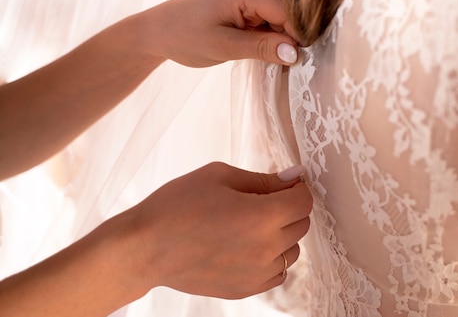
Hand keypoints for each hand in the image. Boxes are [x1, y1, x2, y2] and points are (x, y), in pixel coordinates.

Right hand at [125, 162, 311, 298]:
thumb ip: (263, 179)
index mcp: (262, 216)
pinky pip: (278, 272)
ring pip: (292, 250)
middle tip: (262, 200)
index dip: (297, 189)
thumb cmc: (177, 205)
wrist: (145, 247)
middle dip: (289, 208)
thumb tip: (293, 178)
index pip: (304, 201)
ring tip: (250, 225)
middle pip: (301, 224)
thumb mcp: (220, 176)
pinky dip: (271, 258)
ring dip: (281, 235)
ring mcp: (257, 273)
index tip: (284, 185)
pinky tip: (247, 246)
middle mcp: (266, 248)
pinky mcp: (245, 289)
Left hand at [132, 0, 299, 66]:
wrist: (156, 32)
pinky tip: (263, 55)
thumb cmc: (183, 35)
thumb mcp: (223, 46)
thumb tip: (296, 53)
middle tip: (282, 69)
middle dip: (289, 43)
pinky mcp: (248, 9)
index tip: (298, 65)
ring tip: (268, 63)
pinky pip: (270, 27)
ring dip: (279, 45)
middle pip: (289, 19)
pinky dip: (269, 43)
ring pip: (282, 25)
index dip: (298, 40)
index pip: (291, 15)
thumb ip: (262, 48)